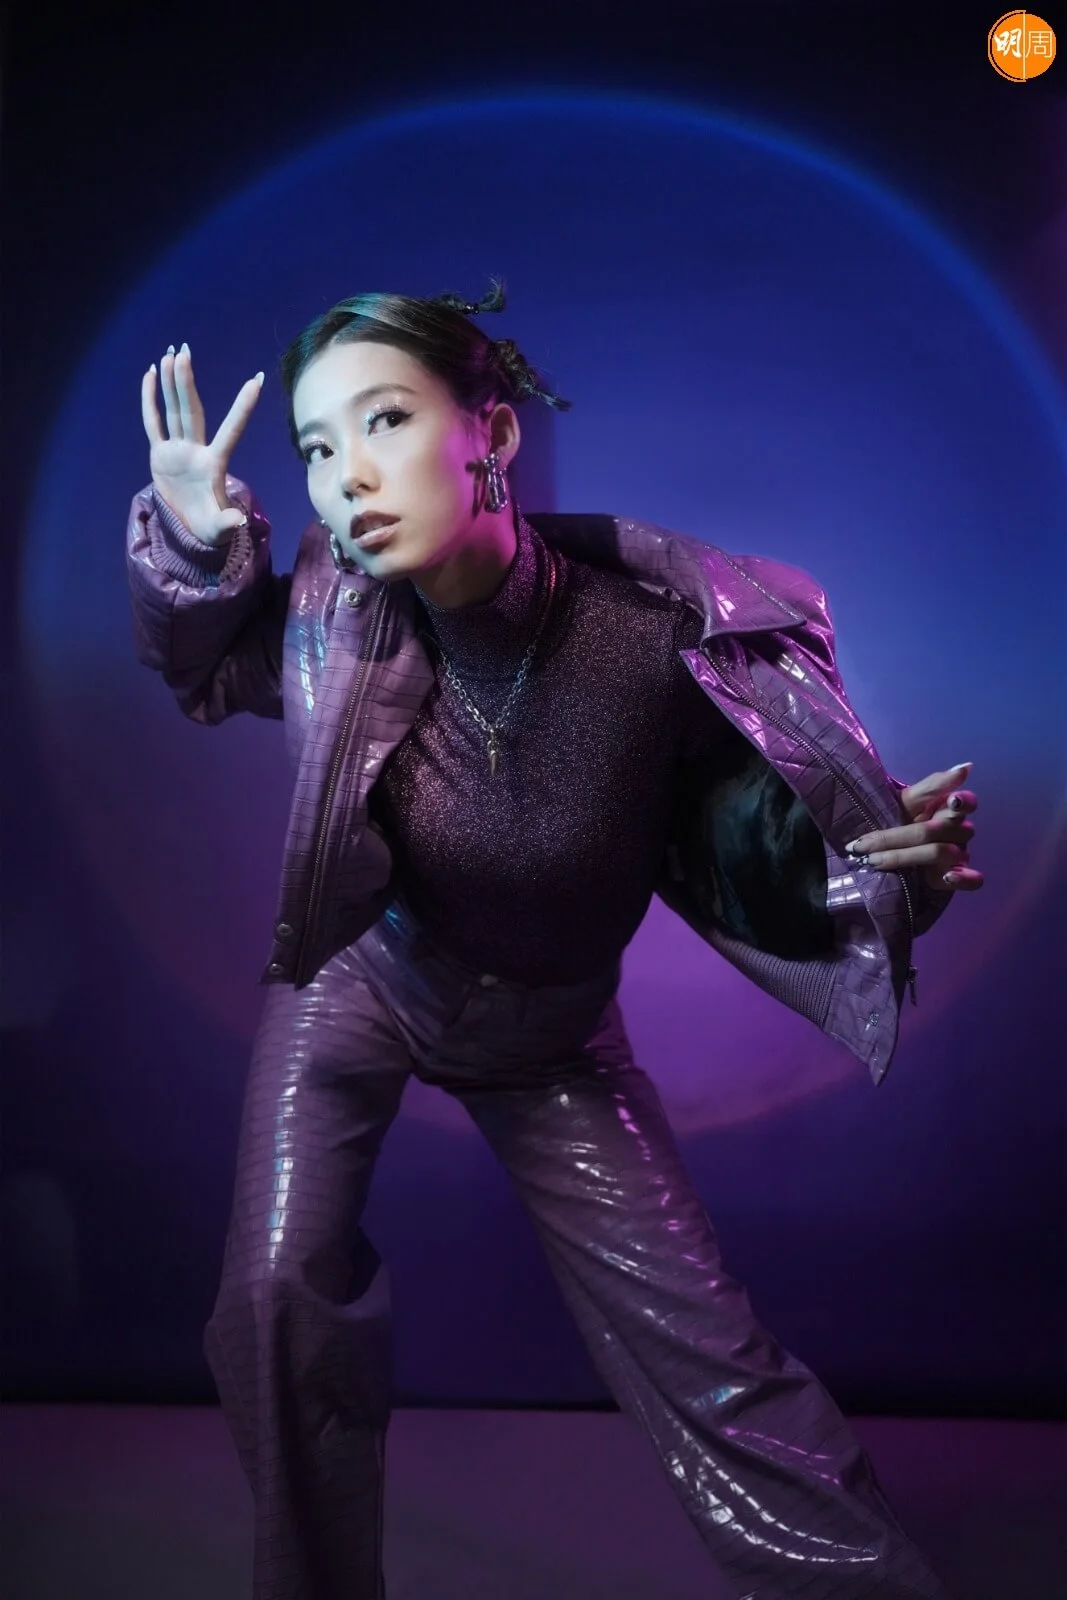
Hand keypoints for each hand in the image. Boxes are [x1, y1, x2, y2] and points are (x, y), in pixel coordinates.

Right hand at [141, 343, 263, 545]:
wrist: (190, 530)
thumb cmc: (211, 529)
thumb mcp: (220, 529)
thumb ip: (228, 523)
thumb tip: (237, 522)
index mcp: (215, 464)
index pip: (232, 430)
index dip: (243, 408)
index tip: (257, 381)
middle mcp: (197, 450)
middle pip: (191, 411)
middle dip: (187, 383)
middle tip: (184, 352)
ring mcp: (178, 449)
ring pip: (174, 411)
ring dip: (172, 384)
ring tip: (170, 354)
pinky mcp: (160, 453)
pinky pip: (153, 423)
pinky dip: (150, 400)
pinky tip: (149, 375)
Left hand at [844, 762, 982, 892]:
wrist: (883, 854)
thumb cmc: (897, 820)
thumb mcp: (906, 802)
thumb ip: (932, 786)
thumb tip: (966, 766)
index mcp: (947, 810)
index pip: (967, 803)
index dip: (964, 801)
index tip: (952, 801)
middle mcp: (957, 832)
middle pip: (940, 831)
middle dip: (898, 836)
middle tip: (863, 844)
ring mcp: (958, 855)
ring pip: (945, 853)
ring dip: (906, 857)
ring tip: (873, 861)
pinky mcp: (956, 878)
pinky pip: (972, 880)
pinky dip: (962, 880)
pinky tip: (946, 878)